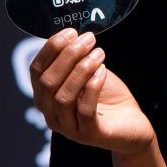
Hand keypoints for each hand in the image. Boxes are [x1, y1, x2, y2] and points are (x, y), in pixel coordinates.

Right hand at [30, 28, 154, 157]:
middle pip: (48, 82)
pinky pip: (85, 110)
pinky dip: (93, 86)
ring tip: (99, 53)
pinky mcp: (89, 134)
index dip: (51, 48)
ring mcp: (68, 128)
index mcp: (46, 97)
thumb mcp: (87, 71)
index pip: (36, 70)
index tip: (70, 31)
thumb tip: (72, 33)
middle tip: (88, 39)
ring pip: (63, 97)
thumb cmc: (106, 95)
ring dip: (81, 69)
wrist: (130, 122)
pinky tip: (103, 70)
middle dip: (68, 56)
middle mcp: (51, 114)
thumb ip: (75, 58)